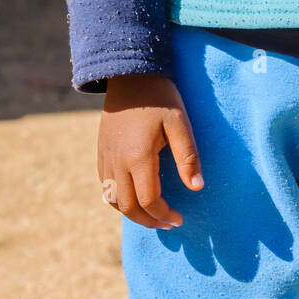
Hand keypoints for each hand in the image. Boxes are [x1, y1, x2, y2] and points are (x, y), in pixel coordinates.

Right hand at [98, 74, 203, 228]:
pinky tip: (133, 196)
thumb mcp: (179, 123)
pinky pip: (105, 185)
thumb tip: (197, 187)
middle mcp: (118, 162)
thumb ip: (188, 156)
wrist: (130, 74)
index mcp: (139, 157)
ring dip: (132, 213)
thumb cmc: (159, 97)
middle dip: (148, 221)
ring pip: (113, 200)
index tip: (179, 219)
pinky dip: (118, 199)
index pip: (149, 201)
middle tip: (167, 224)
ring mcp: (106, 157)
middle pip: (128, 207)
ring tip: (152, 215)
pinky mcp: (101, 151)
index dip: (164, 215)